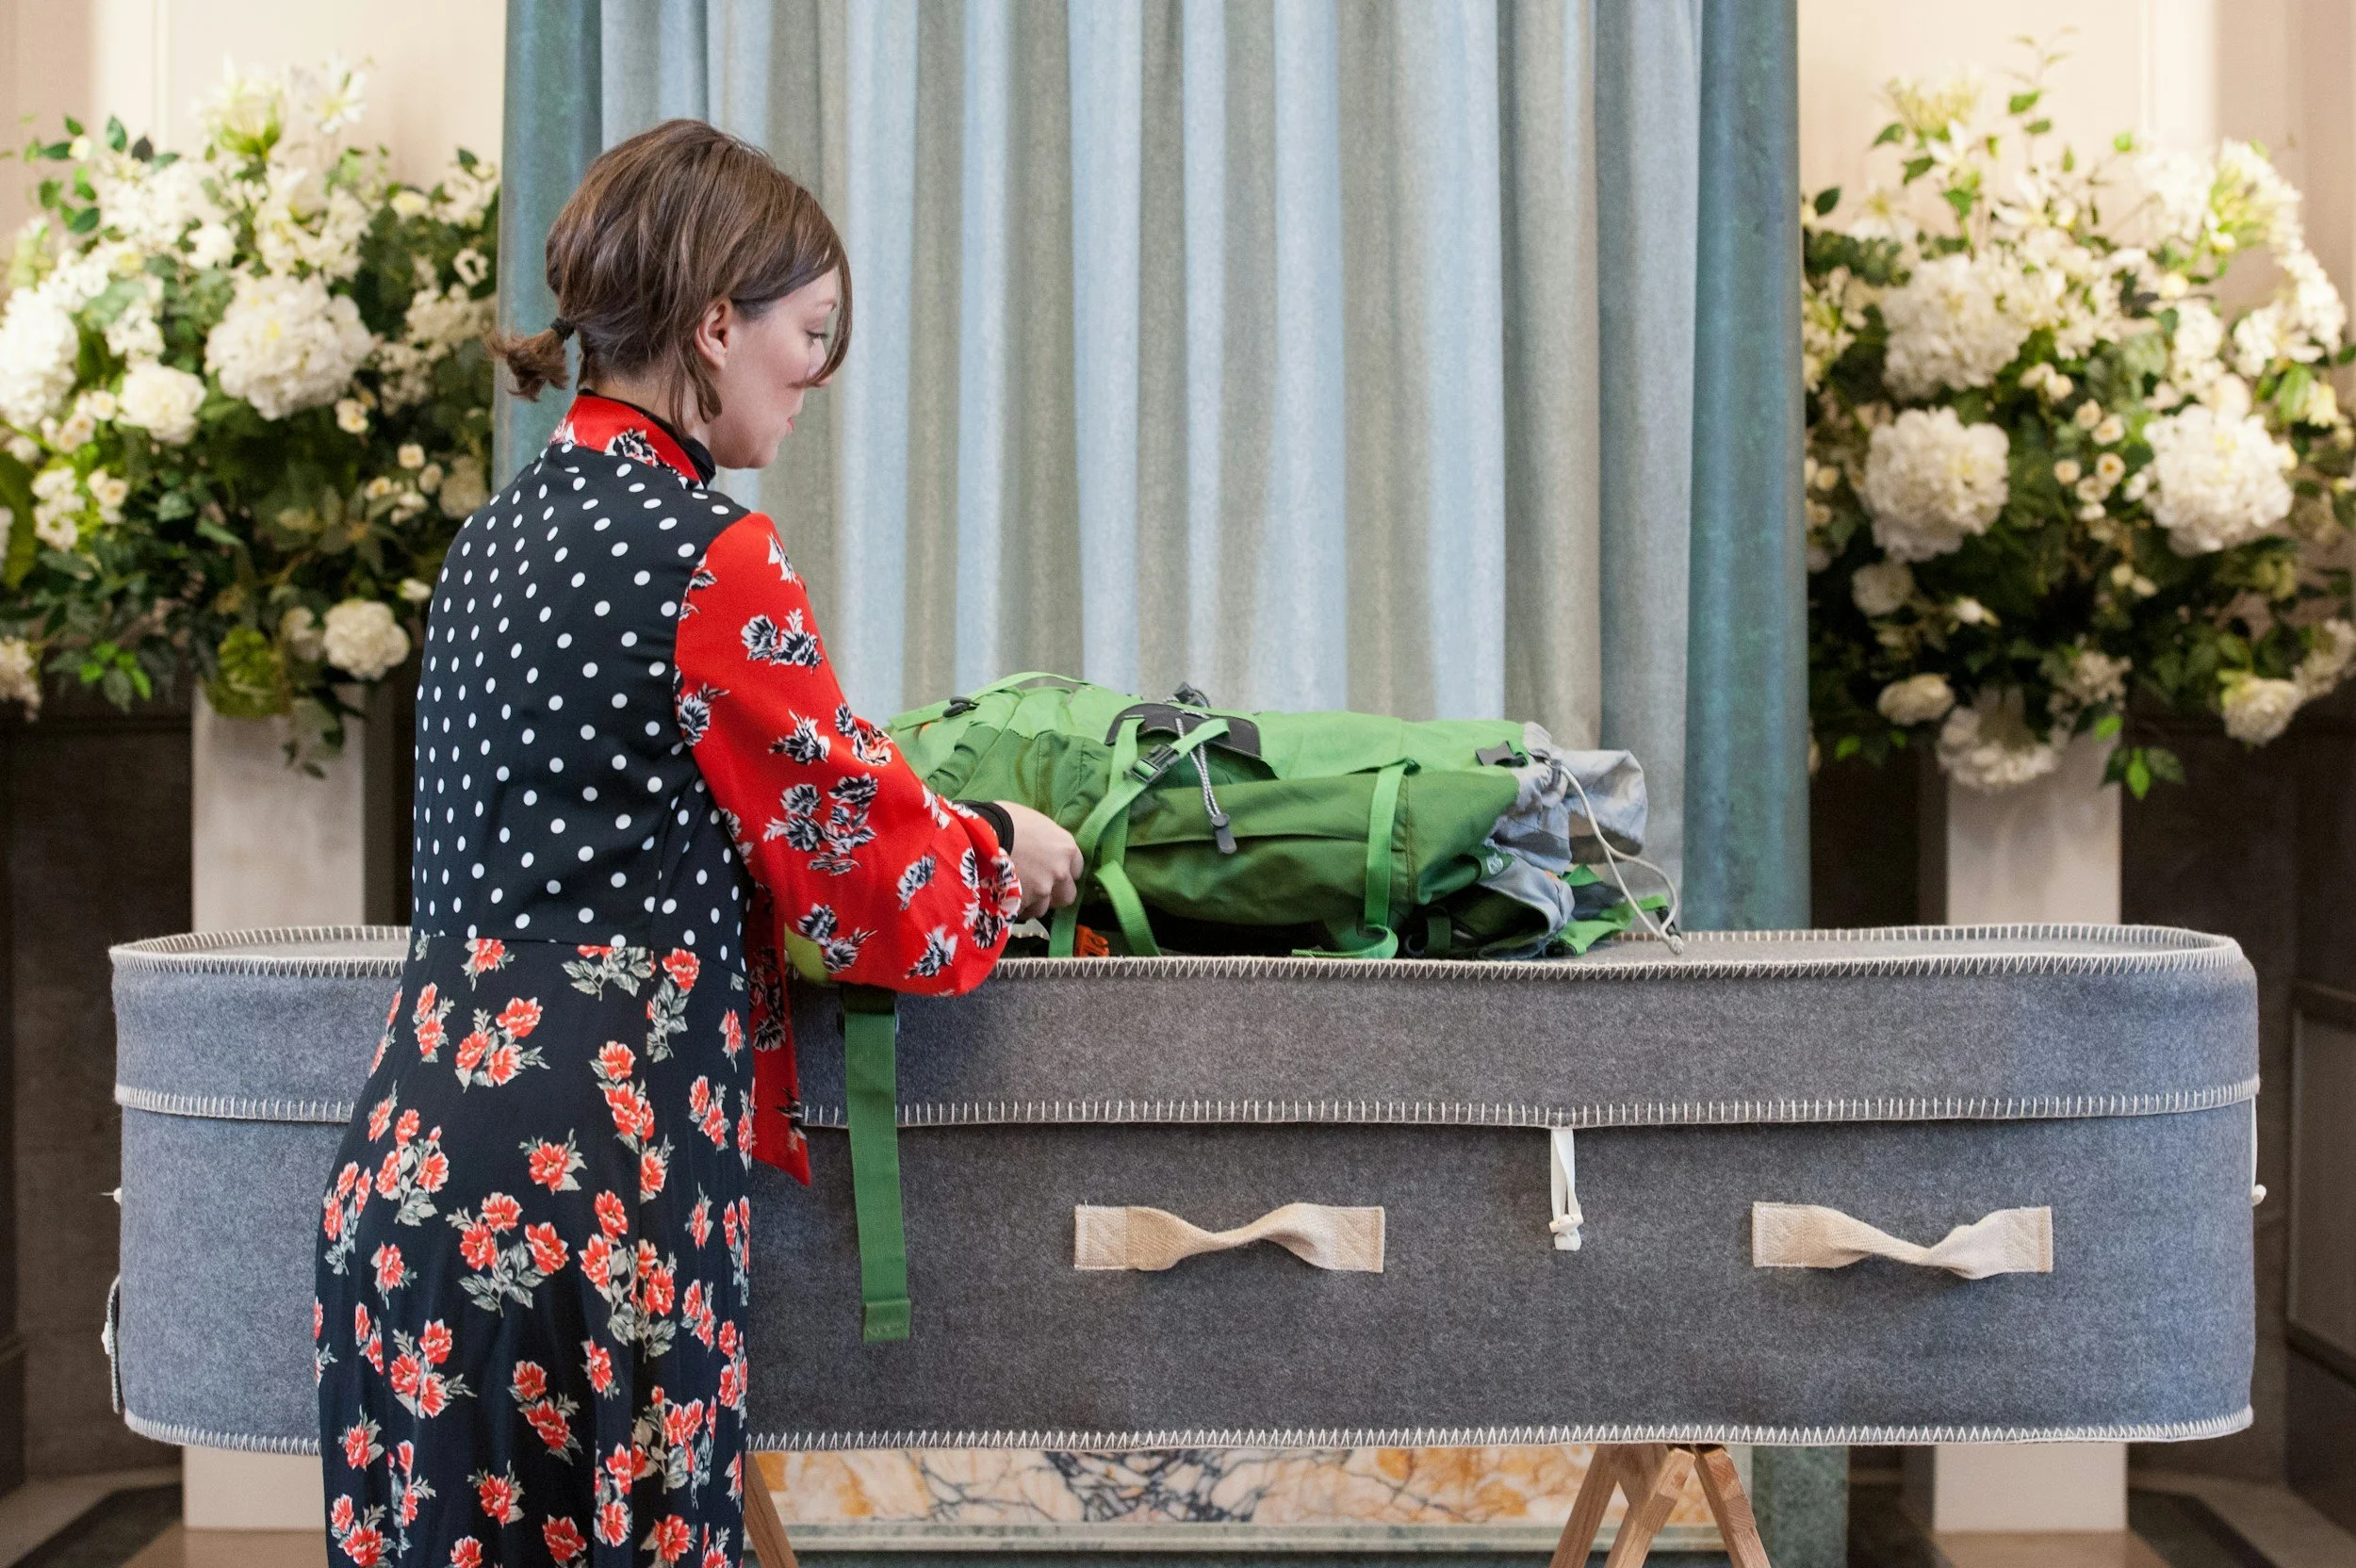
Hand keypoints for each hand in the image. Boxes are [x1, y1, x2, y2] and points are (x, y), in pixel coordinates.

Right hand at [997, 802, 1081, 918]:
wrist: (980, 835)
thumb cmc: (1005, 819)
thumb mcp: (1033, 822)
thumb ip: (1045, 840)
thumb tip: (1039, 847)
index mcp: (1066, 848)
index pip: (1077, 869)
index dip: (1063, 871)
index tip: (1050, 870)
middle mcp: (1060, 872)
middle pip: (1066, 895)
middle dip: (1054, 894)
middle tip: (1037, 888)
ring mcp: (1043, 890)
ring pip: (1043, 907)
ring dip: (1032, 903)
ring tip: (1015, 893)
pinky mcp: (1023, 904)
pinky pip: (1021, 912)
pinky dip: (1014, 908)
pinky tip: (1003, 898)